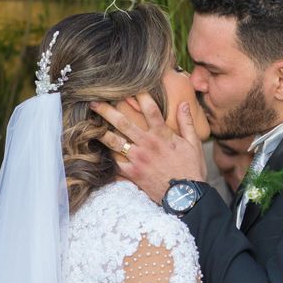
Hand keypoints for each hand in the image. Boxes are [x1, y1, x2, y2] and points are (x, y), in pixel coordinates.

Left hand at [90, 93, 206, 201]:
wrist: (186, 196)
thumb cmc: (191, 170)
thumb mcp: (193, 144)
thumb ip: (186, 123)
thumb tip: (184, 104)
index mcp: (162, 135)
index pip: (150, 109)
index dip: (140, 95)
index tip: (131, 86)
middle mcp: (146, 144)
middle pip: (123, 122)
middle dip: (107, 110)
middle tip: (94, 101)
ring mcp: (137, 159)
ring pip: (114, 141)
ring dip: (100, 131)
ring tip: (88, 125)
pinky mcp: (132, 173)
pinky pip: (114, 163)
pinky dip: (105, 158)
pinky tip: (95, 152)